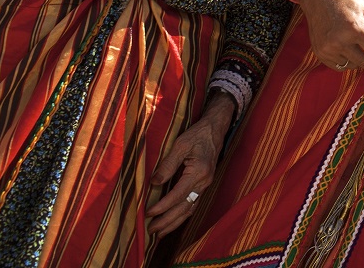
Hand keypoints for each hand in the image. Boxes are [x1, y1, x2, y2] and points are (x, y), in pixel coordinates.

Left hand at [147, 93, 234, 235]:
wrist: (215, 130)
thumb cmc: (197, 135)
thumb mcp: (180, 145)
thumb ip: (167, 165)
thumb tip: (154, 184)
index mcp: (198, 172)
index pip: (178, 195)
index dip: (162, 206)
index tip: (148, 213)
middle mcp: (204, 182)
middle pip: (184, 208)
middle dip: (167, 221)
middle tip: (150, 231)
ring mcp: (206, 185)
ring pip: (190, 210)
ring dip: (174, 223)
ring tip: (159, 233)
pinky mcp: (204, 185)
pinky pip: (193, 204)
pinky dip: (182, 216)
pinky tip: (174, 221)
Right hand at [304, 0, 363, 70]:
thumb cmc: (342, 1)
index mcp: (354, 28)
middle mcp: (340, 41)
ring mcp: (329, 48)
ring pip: (353, 65)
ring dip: (361, 60)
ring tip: (361, 46)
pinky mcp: (321, 53)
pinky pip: (340, 66)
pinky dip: (348, 61)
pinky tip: (349, 50)